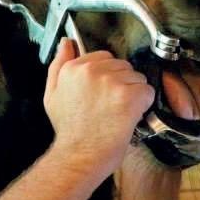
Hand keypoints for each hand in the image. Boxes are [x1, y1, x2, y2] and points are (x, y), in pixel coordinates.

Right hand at [44, 39, 154, 178]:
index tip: (102, 95)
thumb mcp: (52, 95)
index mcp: (73, 68)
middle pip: (123, 66)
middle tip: (109, 107)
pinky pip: (147, 91)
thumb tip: (67, 42)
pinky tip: (129, 117)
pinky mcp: (129, 96)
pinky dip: (143, 105)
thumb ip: (58, 65)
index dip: (107, 77)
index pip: (104, 57)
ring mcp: (111, 82)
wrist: (79, 157)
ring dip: (133, 95)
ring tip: (117, 113)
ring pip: (136, 78)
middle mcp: (92, 70)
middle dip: (121, 84)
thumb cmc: (69, 131)